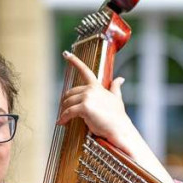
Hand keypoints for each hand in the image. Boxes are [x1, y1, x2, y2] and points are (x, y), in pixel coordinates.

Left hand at [57, 51, 175, 182]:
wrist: (119, 129)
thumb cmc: (118, 116)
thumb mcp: (117, 99)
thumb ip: (116, 87)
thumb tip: (121, 78)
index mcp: (97, 86)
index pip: (85, 70)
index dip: (75, 61)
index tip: (66, 54)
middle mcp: (91, 90)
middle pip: (70, 93)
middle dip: (65, 102)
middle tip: (64, 111)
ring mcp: (87, 98)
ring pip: (67, 103)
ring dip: (63, 111)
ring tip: (62, 119)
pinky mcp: (84, 108)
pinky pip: (68, 112)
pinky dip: (63, 118)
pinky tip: (61, 123)